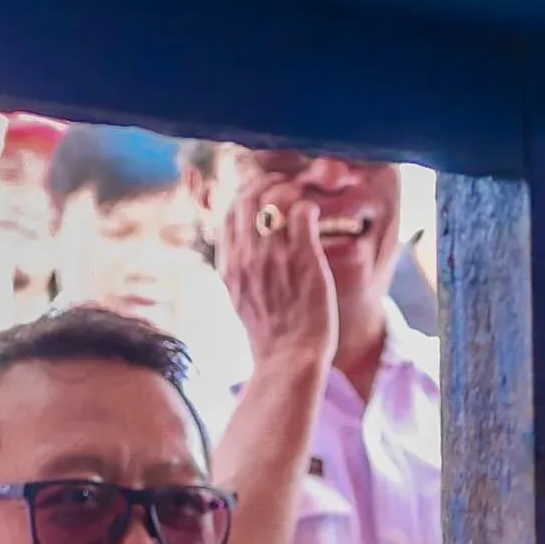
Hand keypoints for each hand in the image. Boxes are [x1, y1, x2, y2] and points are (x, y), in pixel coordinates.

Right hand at [219, 176, 339, 375]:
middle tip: (287, 187)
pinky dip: (310, 206)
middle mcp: (247, 254)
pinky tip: (315, 215)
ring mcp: (274, 254)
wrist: (288, 359)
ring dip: (291, 189)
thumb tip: (240, 246)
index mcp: (229, 263)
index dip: (245, 193)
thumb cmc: (270, 333)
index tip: (262, 194)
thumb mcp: (239, 296)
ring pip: (275, 197)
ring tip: (302, 197)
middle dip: (268, 183)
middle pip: (248, 196)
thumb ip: (238, 266)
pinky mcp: (303, 257)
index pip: (229, 210)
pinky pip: (303, 212)